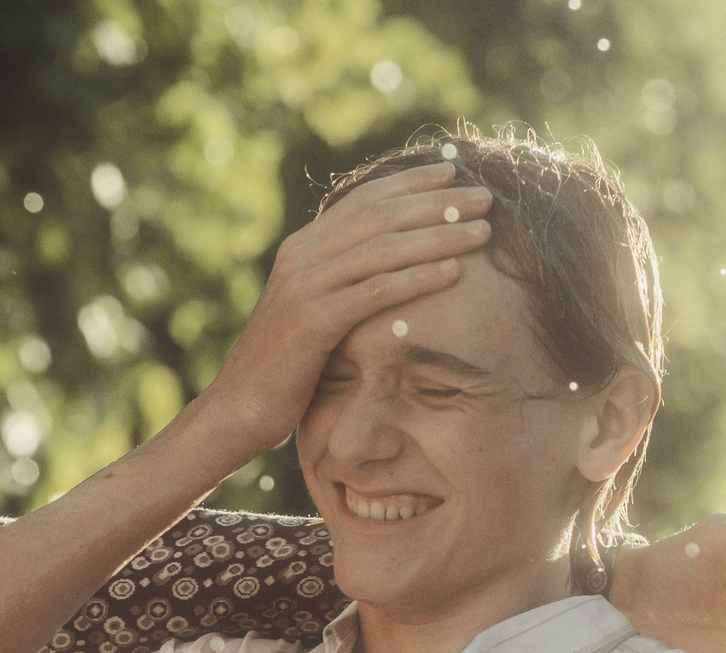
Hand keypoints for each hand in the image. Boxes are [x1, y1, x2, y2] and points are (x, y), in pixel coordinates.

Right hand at [198, 163, 493, 457]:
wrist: (240, 406)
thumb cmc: (285, 365)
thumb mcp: (312, 309)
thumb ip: (339, 280)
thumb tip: (382, 264)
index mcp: (303, 246)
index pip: (364, 199)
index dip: (411, 182)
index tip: (454, 172)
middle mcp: (302, 255)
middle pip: (381, 215)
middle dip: (437, 203)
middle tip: (485, 197)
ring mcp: (306, 285)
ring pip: (384, 248)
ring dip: (439, 236)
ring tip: (481, 232)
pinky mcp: (314, 320)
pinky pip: (377, 291)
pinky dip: (419, 278)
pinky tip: (455, 273)